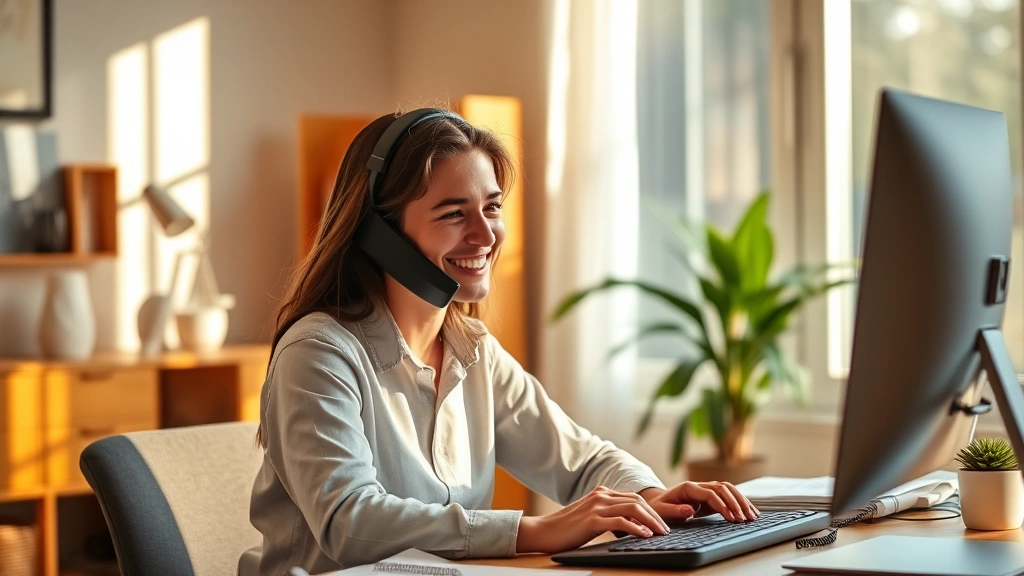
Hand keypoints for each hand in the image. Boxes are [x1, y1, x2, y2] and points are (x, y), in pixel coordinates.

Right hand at [516, 486, 670, 553]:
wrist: (542, 532)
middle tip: (667, 529)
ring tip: (662, 533)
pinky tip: (645, 535)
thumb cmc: (566, 529)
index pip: (634, 497)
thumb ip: (608, 516)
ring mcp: (596, 506)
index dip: (651, 510)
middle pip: (638, 501)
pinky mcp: (591, 520)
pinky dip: (636, 528)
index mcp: (601, 492)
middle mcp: (600, 495)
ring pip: (633, 509)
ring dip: (651, 521)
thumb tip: (633, 526)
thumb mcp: (591, 517)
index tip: (662, 523)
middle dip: (656, 515)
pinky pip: (620, 522)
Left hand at [640, 481, 759, 523]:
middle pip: (723, 488)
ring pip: (728, 489)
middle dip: (736, 502)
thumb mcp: (662, 510)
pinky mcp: (711, 496)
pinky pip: (728, 496)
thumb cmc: (659, 507)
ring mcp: (706, 489)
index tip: (730, 516)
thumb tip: (690, 510)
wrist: (658, 502)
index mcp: (688, 487)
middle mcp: (699, 485)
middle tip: (745, 518)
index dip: (721, 504)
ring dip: (741, 501)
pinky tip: (750, 512)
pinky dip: (740, 502)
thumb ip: (675, 511)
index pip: (710, 493)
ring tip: (751, 517)